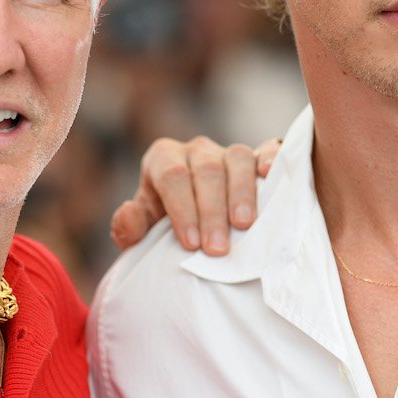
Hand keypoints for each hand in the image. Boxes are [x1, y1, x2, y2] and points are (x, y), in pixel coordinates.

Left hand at [110, 136, 281, 255]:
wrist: (197, 221)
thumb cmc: (168, 225)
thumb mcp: (144, 229)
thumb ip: (129, 226)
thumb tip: (127, 215)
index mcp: (163, 160)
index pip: (171, 175)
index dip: (182, 209)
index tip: (192, 244)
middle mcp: (196, 150)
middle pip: (206, 170)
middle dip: (211, 211)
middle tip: (217, 249)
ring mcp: (227, 152)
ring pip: (237, 159)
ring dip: (241, 193)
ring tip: (244, 225)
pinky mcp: (257, 158)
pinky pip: (267, 149)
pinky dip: (270, 159)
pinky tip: (270, 175)